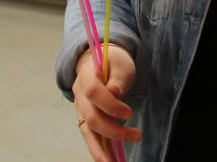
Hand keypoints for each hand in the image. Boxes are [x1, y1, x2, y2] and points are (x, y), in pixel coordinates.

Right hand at [72, 44, 142, 160]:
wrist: (101, 63)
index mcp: (86, 76)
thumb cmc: (114, 63)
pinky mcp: (85, 119)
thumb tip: (114, 93)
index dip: (111, 105)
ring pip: (87, 132)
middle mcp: (79, 95)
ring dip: (101, 150)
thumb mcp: (121, 65)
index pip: (94, 92)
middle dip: (113, 131)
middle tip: (137, 136)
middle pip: (91, 117)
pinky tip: (109, 161)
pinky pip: (91, 136)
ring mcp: (80, 109)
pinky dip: (99, 150)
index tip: (129, 113)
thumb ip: (118, 79)